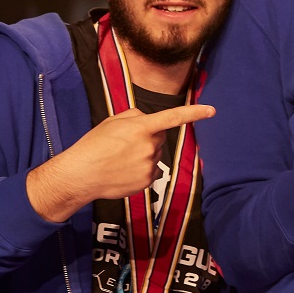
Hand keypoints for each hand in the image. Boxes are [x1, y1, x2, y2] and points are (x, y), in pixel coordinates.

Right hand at [26, 104, 214, 222]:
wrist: (81, 174)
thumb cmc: (94, 145)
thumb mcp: (112, 122)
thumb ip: (135, 117)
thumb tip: (149, 121)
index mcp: (141, 128)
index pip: (173, 118)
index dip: (194, 113)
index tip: (212, 111)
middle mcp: (150, 146)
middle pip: (159, 137)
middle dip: (148, 138)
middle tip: (124, 144)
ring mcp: (149, 165)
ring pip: (155, 155)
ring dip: (144, 154)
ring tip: (120, 159)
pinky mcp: (147, 181)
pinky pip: (152, 171)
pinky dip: (142, 170)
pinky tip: (124, 171)